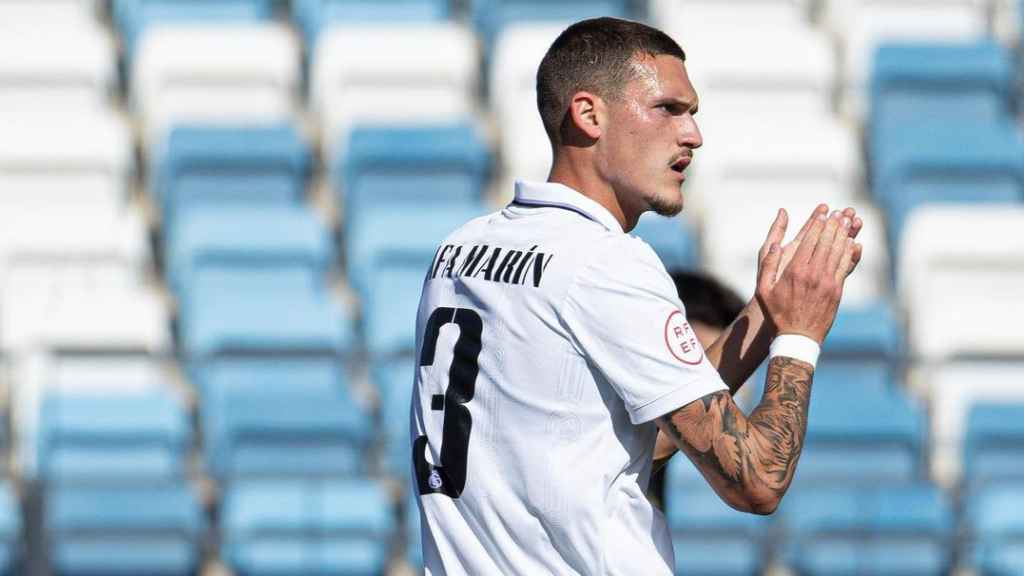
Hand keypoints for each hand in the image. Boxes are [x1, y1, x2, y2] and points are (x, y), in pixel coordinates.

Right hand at [755, 208, 862, 343]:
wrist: (797, 336)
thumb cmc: (777, 312)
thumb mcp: (763, 289)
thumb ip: (768, 264)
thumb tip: (776, 245)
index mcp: (795, 271)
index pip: (810, 241)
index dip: (818, 226)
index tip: (824, 214)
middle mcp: (813, 274)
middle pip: (827, 243)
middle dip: (834, 226)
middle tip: (840, 213)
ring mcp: (827, 282)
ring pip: (838, 252)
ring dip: (844, 235)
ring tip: (848, 222)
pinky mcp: (837, 290)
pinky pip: (845, 267)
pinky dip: (849, 253)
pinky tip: (852, 243)